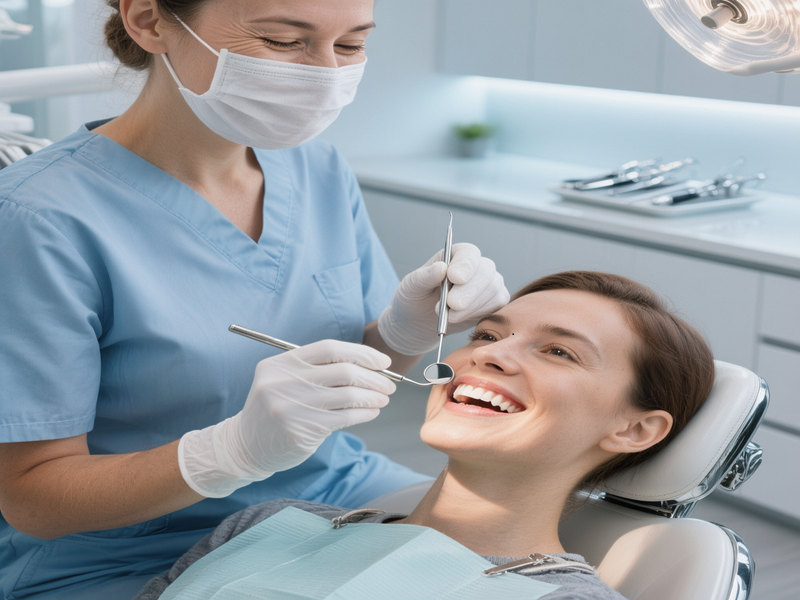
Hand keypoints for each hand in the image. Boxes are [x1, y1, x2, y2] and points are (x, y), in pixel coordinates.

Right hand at [178, 340, 394, 497]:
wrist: (245, 445)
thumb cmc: (276, 407)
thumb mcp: (284, 379)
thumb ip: (317, 369)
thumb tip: (368, 365)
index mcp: (281, 363)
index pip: (330, 349)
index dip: (361, 353)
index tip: (382, 362)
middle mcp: (284, 382)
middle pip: (344, 371)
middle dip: (374, 377)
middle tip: (389, 384)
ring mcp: (292, 407)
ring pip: (348, 396)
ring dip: (373, 396)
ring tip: (383, 398)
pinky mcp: (300, 431)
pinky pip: (344, 418)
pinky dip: (364, 413)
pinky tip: (371, 412)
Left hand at [378, 243, 509, 355]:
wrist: (420, 321)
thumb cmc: (416, 298)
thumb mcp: (412, 286)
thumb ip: (425, 277)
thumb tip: (441, 268)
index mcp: (456, 255)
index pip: (469, 253)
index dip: (464, 265)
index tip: (454, 278)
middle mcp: (477, 266)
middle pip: (485, 272)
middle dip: (468, 291)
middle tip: (451, 305)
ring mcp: (488, 284)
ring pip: (492, 290)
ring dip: (470, 307)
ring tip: (448, 316)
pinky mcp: (494, 303)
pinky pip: (496, 306)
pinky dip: (477, 314)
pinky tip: (460, 318)